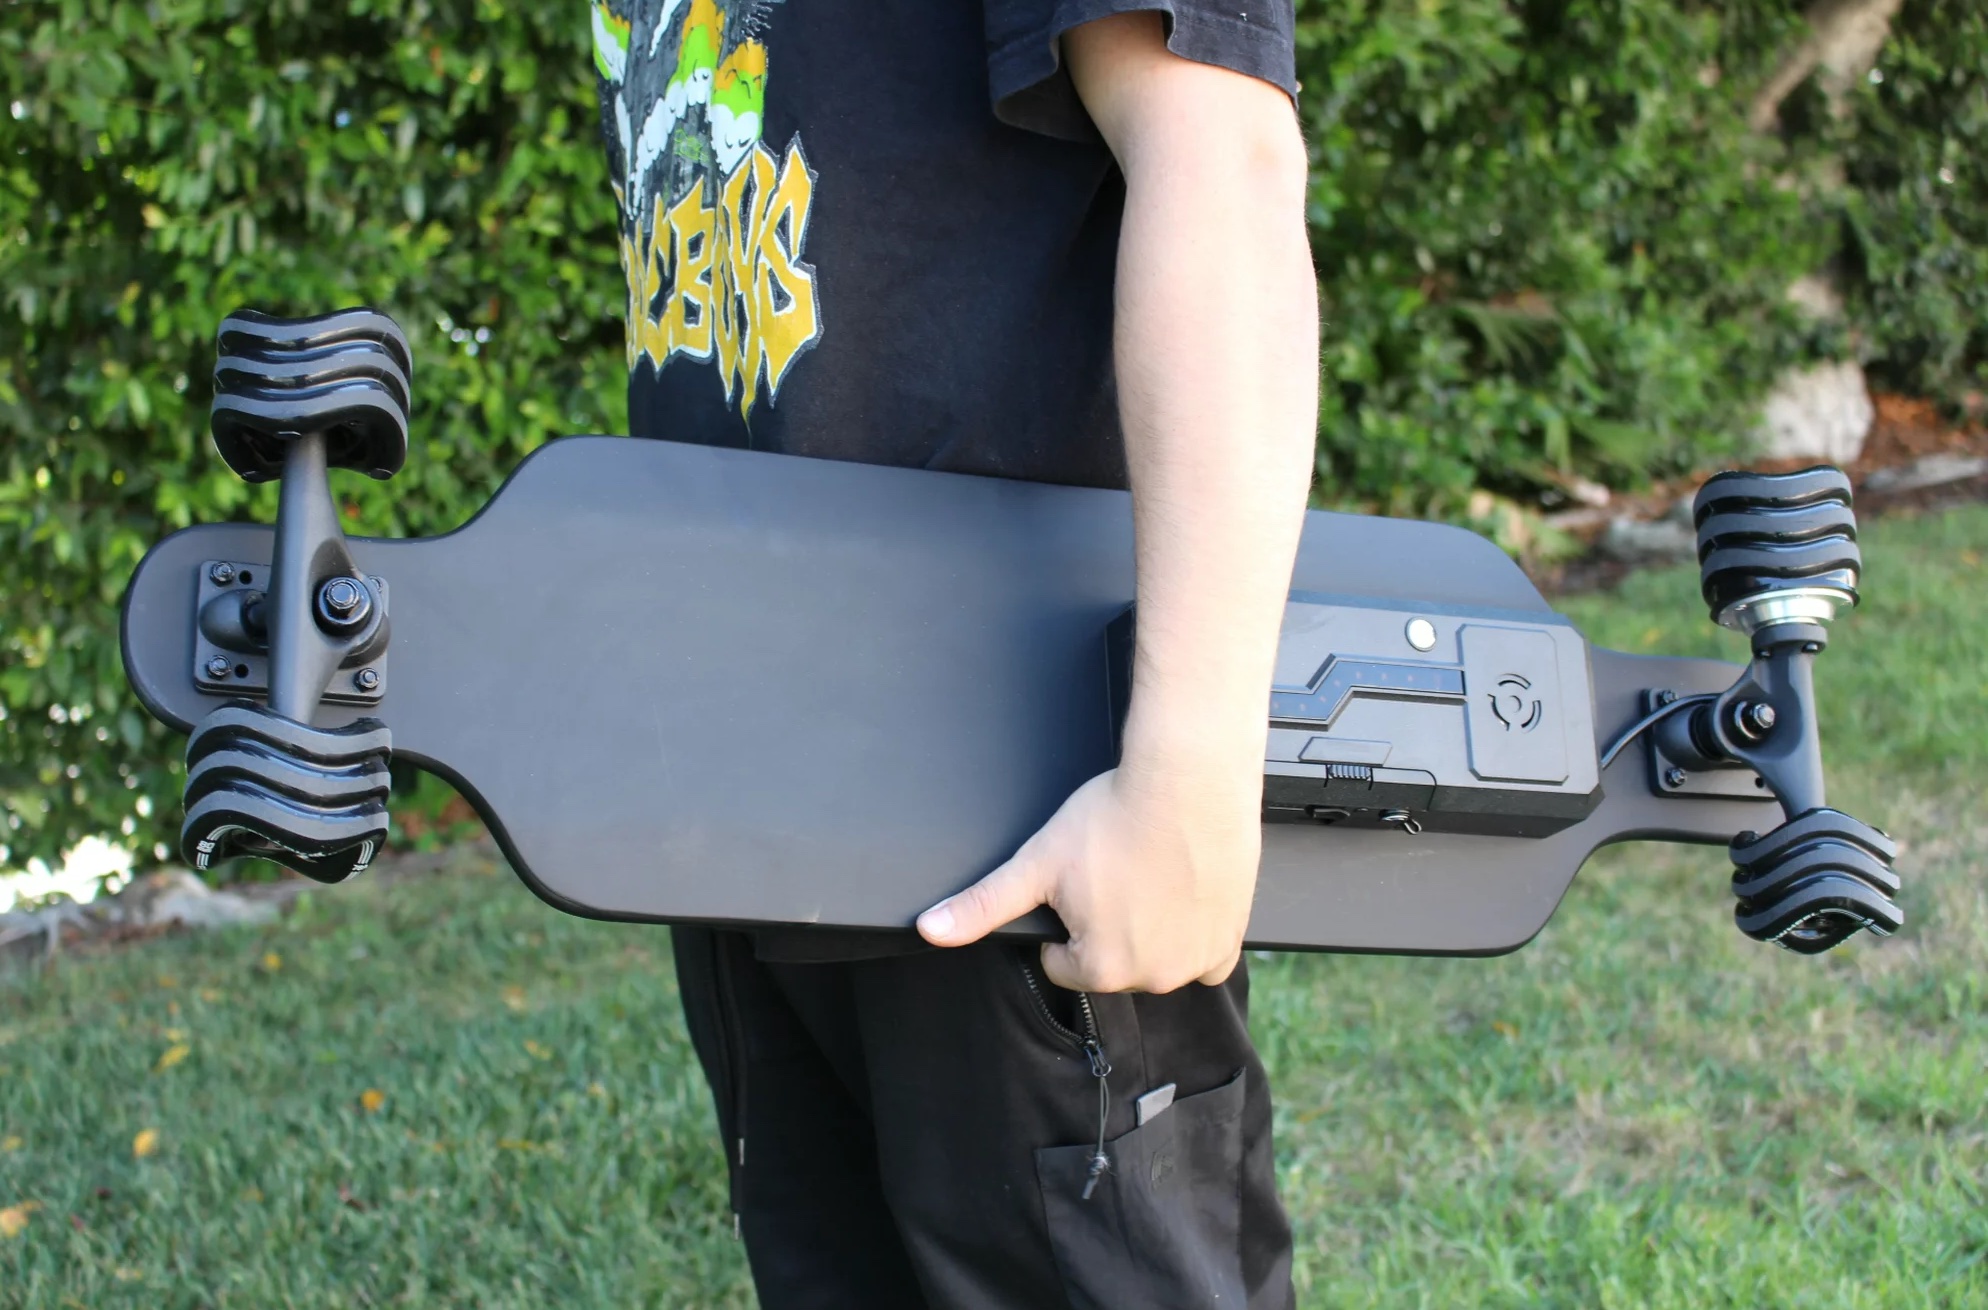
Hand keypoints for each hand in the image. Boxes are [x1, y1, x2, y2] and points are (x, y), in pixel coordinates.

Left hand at [916, 757, 1260, 991]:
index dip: (1065, 918)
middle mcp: (1153, 977)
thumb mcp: (1037, 862)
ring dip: (1151, 930)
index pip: (1064, 961)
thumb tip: (930, 929)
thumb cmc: (1115, 816)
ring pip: (1157, 959)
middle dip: (1108, 926)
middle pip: (1112, 962)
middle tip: (1115, 874)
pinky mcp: (1230, 940)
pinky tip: (1181, 894)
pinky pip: (1207, 958)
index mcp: (1102, 966)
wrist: (1187, 780)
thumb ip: (983, 905)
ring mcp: (1197, 961)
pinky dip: (1194, 935)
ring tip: (1147, 876)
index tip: (1081, 884)